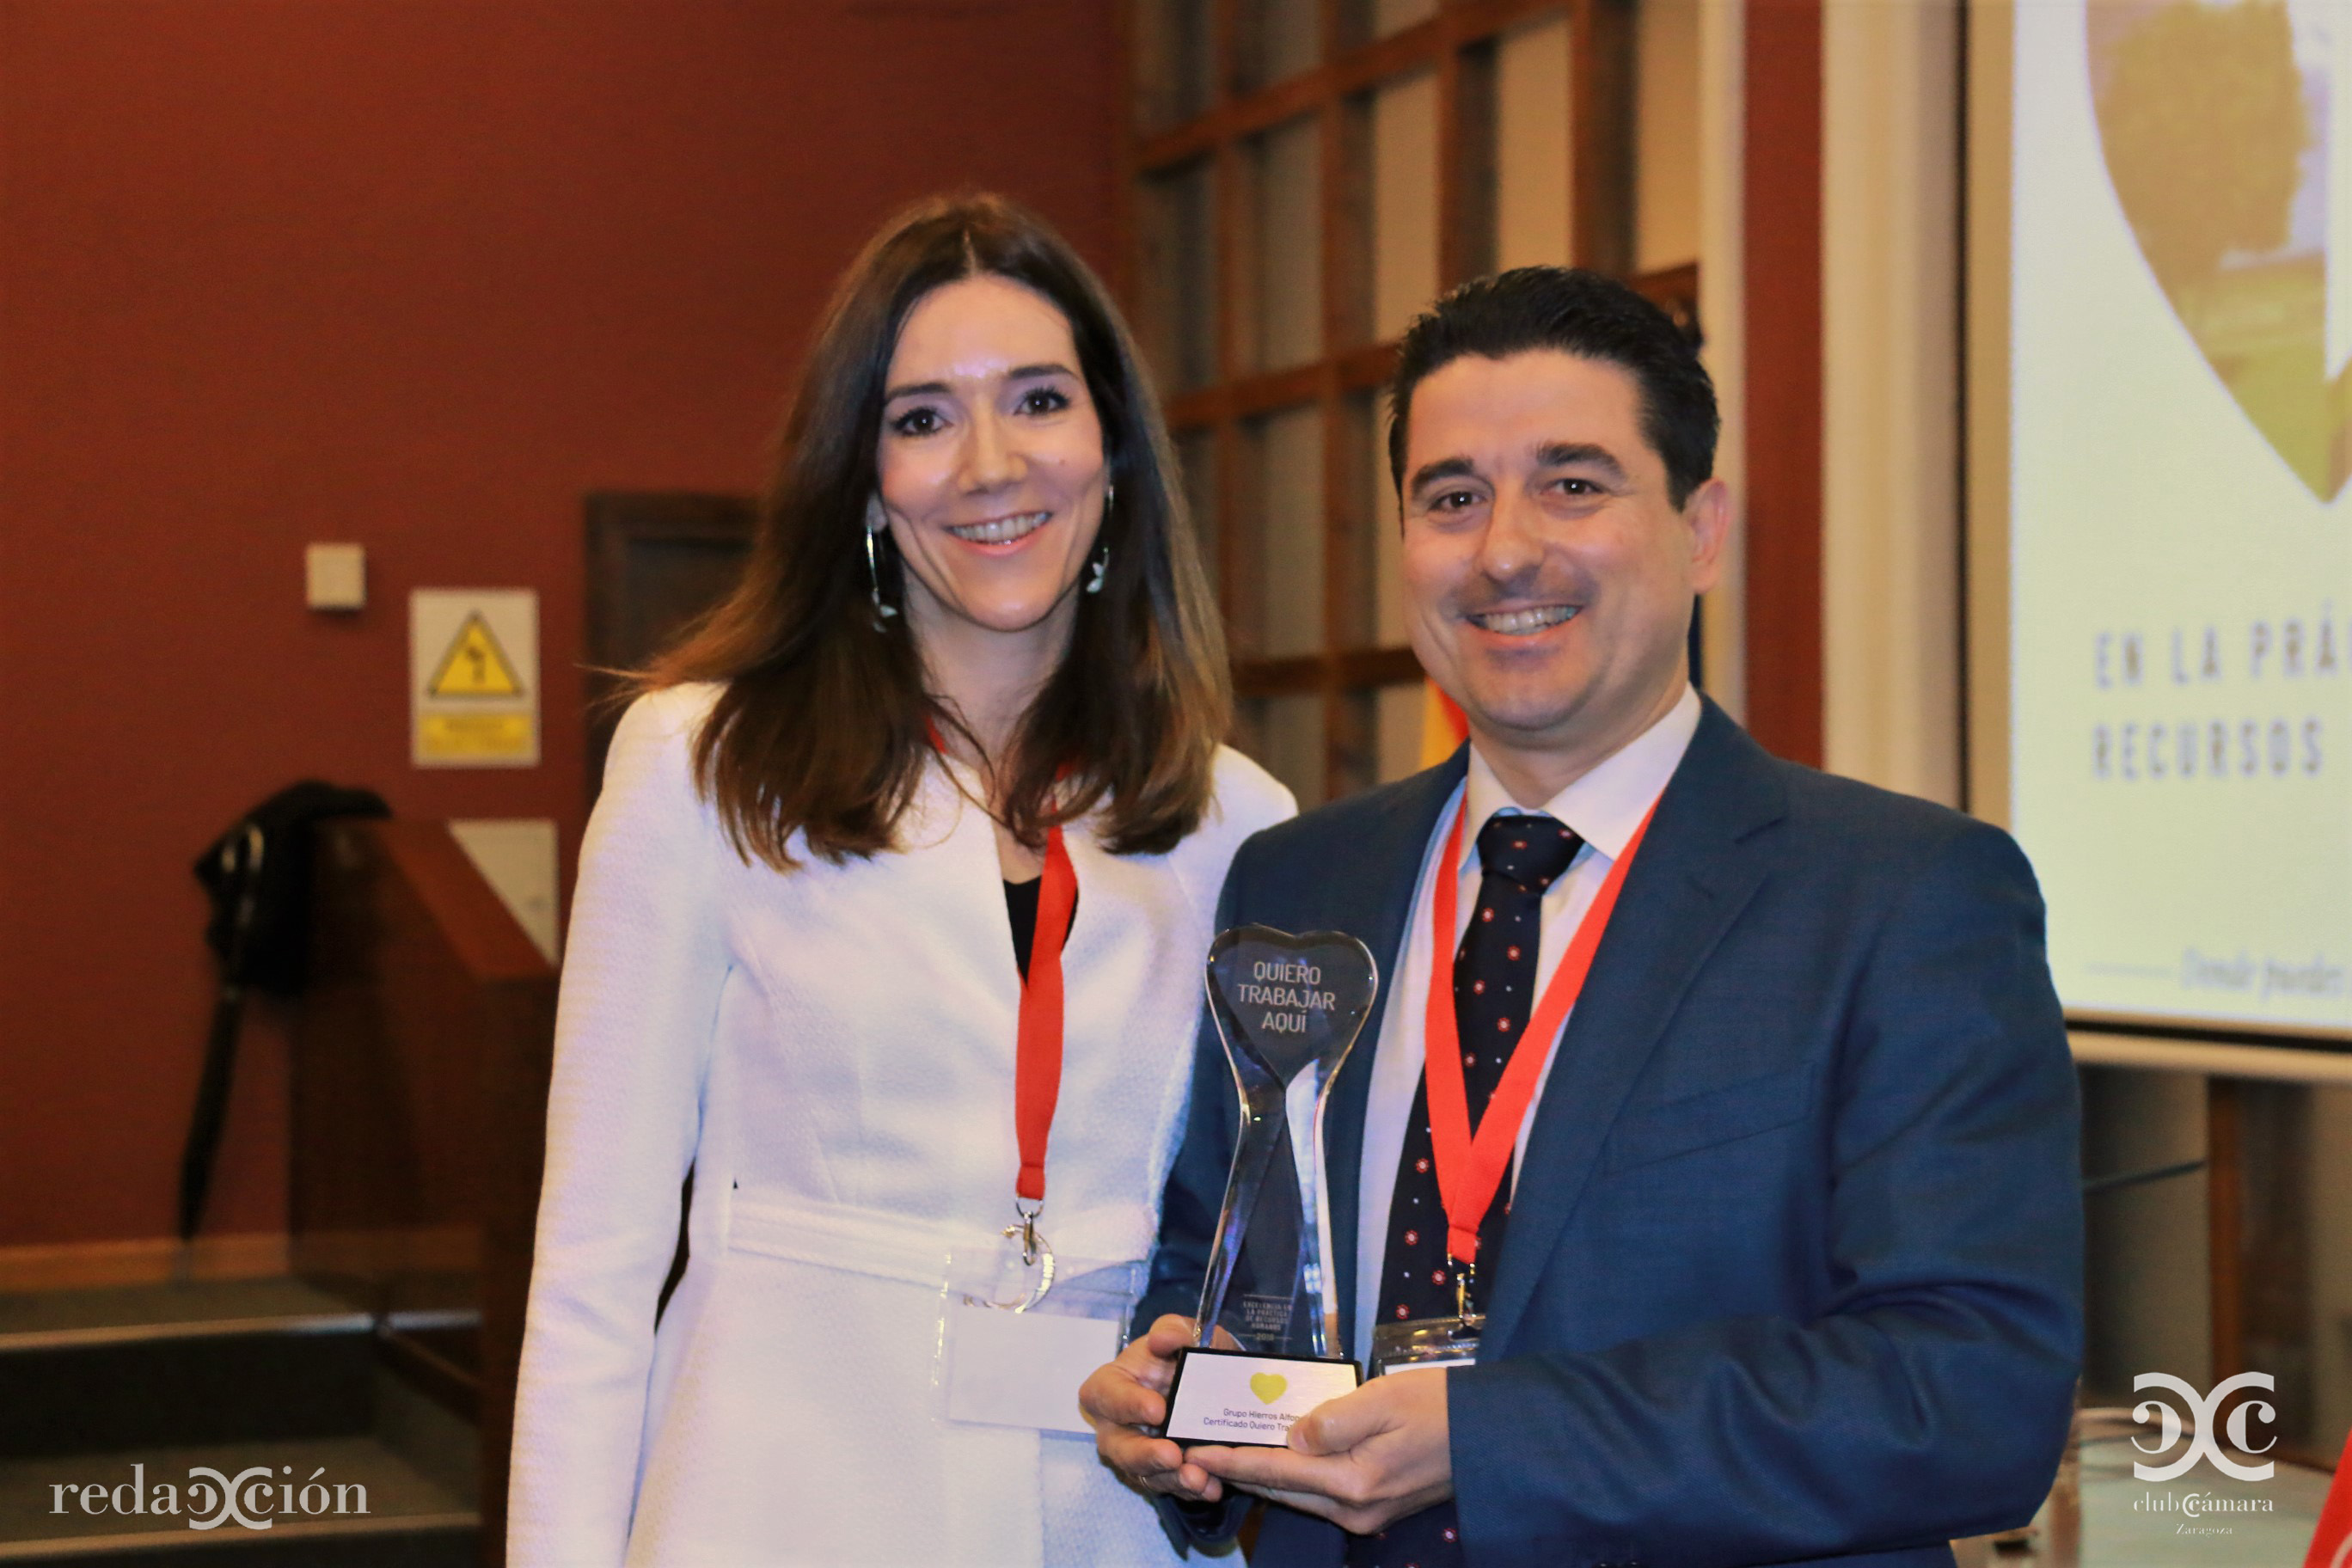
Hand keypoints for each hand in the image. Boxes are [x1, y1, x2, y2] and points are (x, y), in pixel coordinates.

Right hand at [1081, 1314, 1225, 1503]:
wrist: (1209, 1382)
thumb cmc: (1185, 1354)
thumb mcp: (1186, 1334)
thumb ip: (1174, 1331)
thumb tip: (1161, 1339)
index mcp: (1112, 1384)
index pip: (1104, 1394)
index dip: (1126, 1403)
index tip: (1158, 1409)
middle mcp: (1115, 1424)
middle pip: (1117, 1446)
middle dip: (1145, 1455)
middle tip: (1174, 1456)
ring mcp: (1135, 1453)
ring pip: (1144, 1474)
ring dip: (1171, 1479)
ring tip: (1199, 1479)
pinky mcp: (1158, 1474)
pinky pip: (1169, 1487)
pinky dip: (1191, 1490)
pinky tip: (1212, 1488)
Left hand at [1187, 1367, 1453, 1534]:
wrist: (1488, 1435)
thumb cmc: (1437, 1406)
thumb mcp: (1382, 1398)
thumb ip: (1332, 1420)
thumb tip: (1291, 1439)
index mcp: (1353, 1482)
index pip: (1275, 1471)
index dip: (1232, 1460)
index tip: (1196, 1451)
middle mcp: (1354, 1509)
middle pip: (1281, 1490)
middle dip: (1240, 1470)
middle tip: (1201, 1447)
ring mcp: (1365, 1515)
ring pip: (1298, 1495)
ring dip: (1265, 1474)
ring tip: (1229, 1449)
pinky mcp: (1375, 1510)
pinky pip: (1320, 1495)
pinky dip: (1294, 1477)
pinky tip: (1279, 1456)